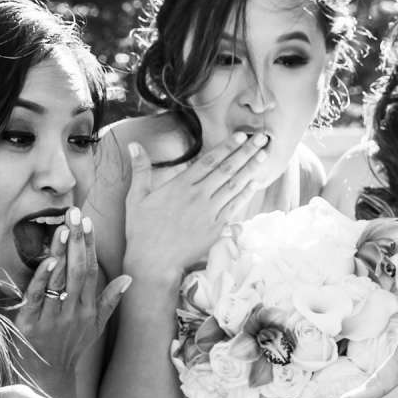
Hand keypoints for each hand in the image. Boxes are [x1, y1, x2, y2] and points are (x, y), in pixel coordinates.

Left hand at [14, 208, 129, 397]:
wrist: (49, 379)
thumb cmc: (71, 348)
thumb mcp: (95, 327)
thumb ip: (109, 301)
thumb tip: (127, 279)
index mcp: (88, 310)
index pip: (91, 271)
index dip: (90, 246)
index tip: (88, 223)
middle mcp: (74, 311)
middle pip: (79, 270)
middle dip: (78, 241)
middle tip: (76, 213)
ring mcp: (53, 318)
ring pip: (61, 280)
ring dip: (62, 252)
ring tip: (64, 227)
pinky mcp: (31, 324)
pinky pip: (40, 297)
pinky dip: (44, 278)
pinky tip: (49, 260)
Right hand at [121, 133, 272, 285]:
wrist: (153, 262)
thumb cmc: (142, 230)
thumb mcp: (136, 197)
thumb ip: (140, 169)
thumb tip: (134, 144)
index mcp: (180, 186)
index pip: (209, 161)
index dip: (227, 147)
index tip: (241, 136)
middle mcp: (198, 196)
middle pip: (226, 170)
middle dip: (245, 152)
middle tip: (262, 139)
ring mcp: (209, 213)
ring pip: (234, 186)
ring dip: (250, 169)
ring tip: (264, 155)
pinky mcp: (215, 228)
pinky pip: (234, 207)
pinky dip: (245, 194)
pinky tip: (255, 183)